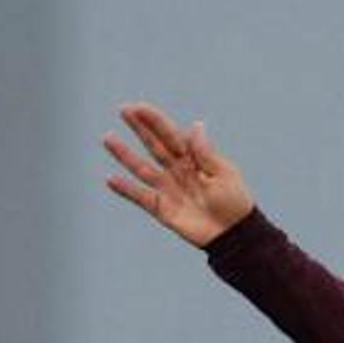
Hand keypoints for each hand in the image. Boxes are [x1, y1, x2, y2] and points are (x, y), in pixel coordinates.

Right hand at [103, 102, 256, 248]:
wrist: (233, 235)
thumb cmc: (235, 203)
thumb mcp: (223, 174)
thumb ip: (204, 152)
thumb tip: (195, 125)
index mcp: (194, 158)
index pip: (171, 135)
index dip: (155, 121)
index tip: (138, 107)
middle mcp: (178, 170)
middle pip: (154, 145)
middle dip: (139, 128)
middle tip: (123, 110)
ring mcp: (168, 189)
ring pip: (142, 168)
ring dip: (125, 154)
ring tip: (108, 138)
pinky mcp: (162, 209)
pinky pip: (140, 197)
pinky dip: (126, 189)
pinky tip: (110, 179)